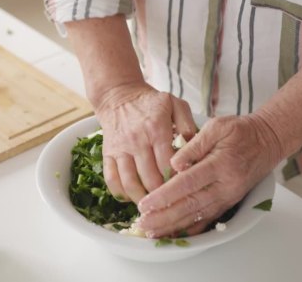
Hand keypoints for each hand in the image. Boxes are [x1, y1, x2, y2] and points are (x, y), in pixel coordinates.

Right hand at [95, 81, 196, 202]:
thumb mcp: (175, 104)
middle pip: (150, 178)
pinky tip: (131, 198)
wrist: (119, 95)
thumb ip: (188, 123)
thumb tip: (194, 146)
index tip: (185, 189)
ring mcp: (120, 149)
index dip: (177, 181)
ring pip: (129, 183)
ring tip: (152, 205)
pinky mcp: (108, 153)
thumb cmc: (150, 102)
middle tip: (171, 202)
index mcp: (156, 129)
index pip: (168, 164)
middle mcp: (137, 141)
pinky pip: (111, 179)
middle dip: (162, 195)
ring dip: (142, 199)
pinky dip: (120, 193)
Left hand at [135, 114, 282, 237]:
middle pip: (190, 205)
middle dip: (163, 217)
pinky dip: (190, 229)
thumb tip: (174, 163)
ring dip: (173, 226)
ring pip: (197, 216)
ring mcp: (227, 197)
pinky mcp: (228, 203)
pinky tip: (174, 234)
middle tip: (142, 223)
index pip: (187, 183)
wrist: (267, 141)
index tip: (145, 204)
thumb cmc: (239, 131)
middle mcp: (225, 186)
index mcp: (220, 165)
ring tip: (151, 231)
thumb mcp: (217, 126)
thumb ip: (194, 144)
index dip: (164, 195)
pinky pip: (208, 220)